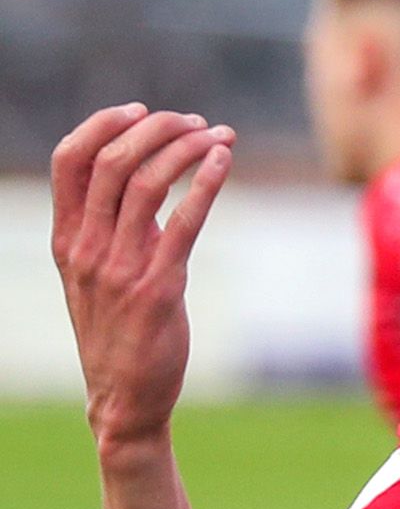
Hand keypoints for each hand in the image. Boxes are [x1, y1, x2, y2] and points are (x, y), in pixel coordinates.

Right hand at [51, 104, 234, 452]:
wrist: (125, 398)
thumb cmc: (119, 332)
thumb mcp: (99, 276)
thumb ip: (115, 230)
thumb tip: (153, 184)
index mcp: (66, 239)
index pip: (68, 161)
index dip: (102, 124)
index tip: (140, 110)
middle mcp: (87, 248)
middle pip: (112, 161)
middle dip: (157, 128)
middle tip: (195, 121)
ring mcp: (120, 268)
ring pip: (146, 183)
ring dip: (186, 149)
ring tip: (219, 136)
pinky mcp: (159, 288)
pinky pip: (183, 223)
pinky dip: (205, 184)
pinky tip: (224, 162)